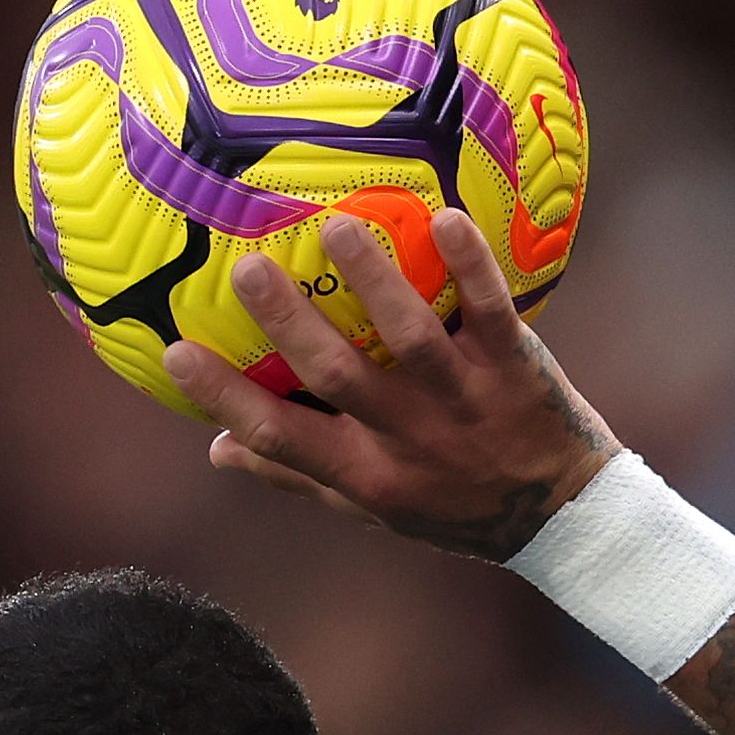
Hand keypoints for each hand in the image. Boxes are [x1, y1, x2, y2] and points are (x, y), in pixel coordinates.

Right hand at [166, 208, 621, 562]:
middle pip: (339, 379)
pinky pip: (490, 312)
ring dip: (376, 283)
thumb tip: (217, 449)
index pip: (280, 437)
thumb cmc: (452, 506)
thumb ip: (298, 475)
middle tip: (248, 268)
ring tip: (338, 227)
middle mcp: (409, 439)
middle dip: (290, 324)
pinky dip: (470, 268)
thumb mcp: (374, 509)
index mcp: (365, 474)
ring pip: (413, 340)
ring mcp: (464, 402)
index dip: (224, 397)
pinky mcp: (515, 368)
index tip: (172, 351)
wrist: (562, 516)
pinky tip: (446, 219)